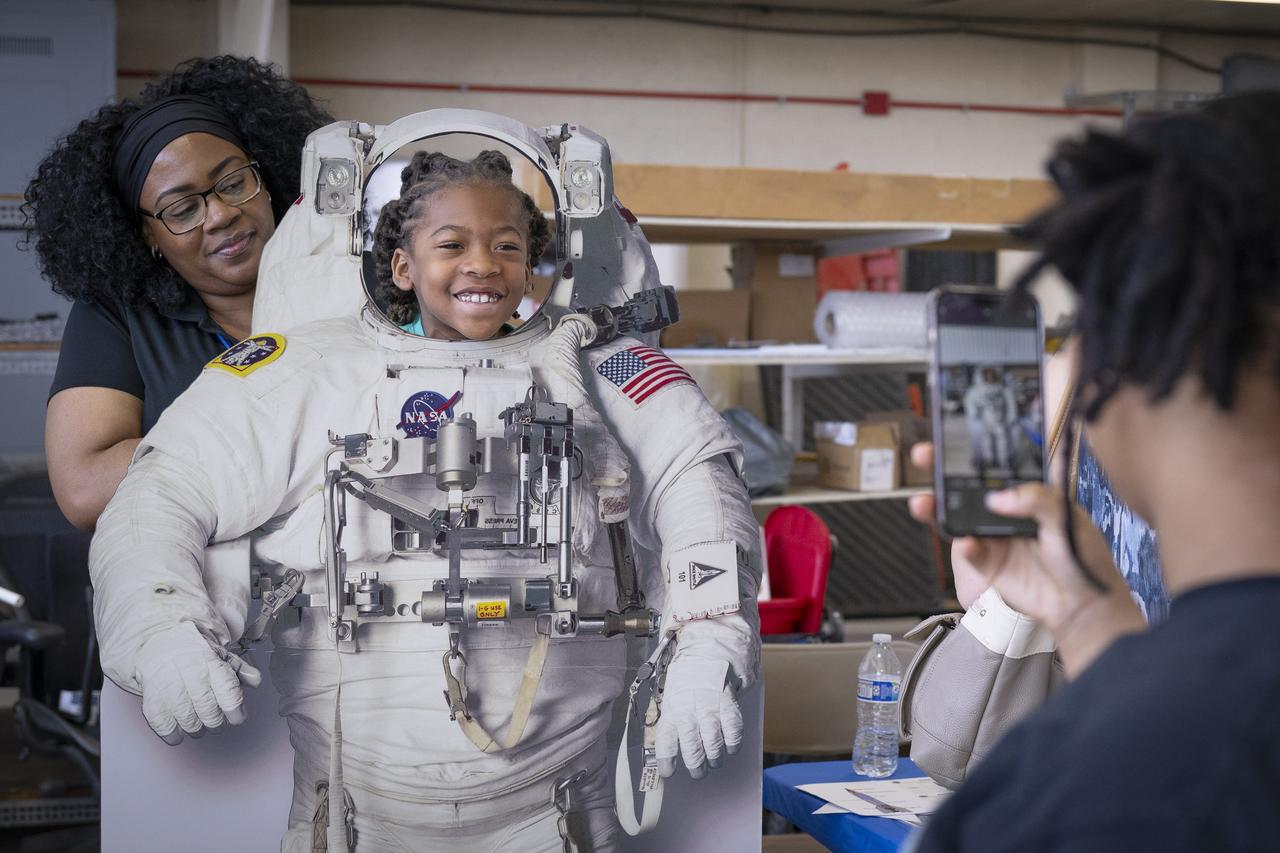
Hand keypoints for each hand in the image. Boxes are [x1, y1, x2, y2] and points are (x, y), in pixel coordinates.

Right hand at [134, 621, 260, 744]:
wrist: (161, 644)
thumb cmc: (195, 654)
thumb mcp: (222, 655)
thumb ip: (241, 670)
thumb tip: (255, 681)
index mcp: (210, 662)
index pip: (227, 690)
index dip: (235, 709)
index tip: (237, 717)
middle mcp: (189, 673)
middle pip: (207, 708)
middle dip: (215, 721)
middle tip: (216, 722)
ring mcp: (168, 685)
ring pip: (187, 719)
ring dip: (196, 728)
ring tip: (199, 724)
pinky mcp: (152, 698)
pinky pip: (163, 724)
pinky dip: (173, 733)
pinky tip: (179, 731)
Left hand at [654, 655, 742, 779]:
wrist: (708, 650)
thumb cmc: (688, 676)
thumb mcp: (671, 695)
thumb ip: (673, 718)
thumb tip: (670, 745)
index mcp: (672, 708)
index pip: (666, 740)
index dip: (666, 760)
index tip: (667, 772)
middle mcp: (689, 710)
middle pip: (692, 747)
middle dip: (695, 765)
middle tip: (698, 773)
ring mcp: (710, 707)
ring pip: (713, 743)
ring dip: (714, 758)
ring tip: (714, 763)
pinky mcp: (728, 702)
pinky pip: (733, 730)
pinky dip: (733, 743)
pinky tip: (730, 748)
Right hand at [907, 442, 1142, 673]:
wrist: (1082, 605)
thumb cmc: (1083, 556)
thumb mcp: (1067, 517)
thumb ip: (1037, 499)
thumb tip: (998, 498)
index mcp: (1025, 492)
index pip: (996, 464)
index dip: (974, 448)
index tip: (953, 434)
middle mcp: (1005, 511)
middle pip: (966, 486)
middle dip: (941, 469)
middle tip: (924, 455)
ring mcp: (993, 536)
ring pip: (957, 516)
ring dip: (936, 506)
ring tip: (923, 502)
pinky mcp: (987, 562)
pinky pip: (968, 550)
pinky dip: (962, 544)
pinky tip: (966, 542)